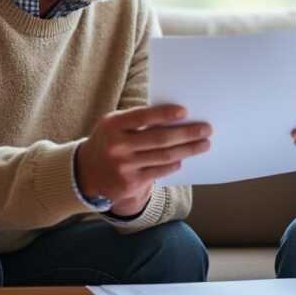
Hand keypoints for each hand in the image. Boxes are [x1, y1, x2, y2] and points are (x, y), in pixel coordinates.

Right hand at [76, 105, 210, 216]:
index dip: (165, 114)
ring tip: (204, 144)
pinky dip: (174, 164)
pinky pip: (159, 171)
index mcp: (113, 125)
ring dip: (188, 150)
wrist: (89, 172)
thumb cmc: (111, 140)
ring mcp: (123, 166)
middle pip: (159, 138)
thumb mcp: (115, 125)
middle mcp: (117, 146)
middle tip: (206, 129)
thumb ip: (137, 119)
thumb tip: (175, 116)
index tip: (185, 112)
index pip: (143, 117)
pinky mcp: (130, 182)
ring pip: (163, 156)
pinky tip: (183, 158)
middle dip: (187, 133)